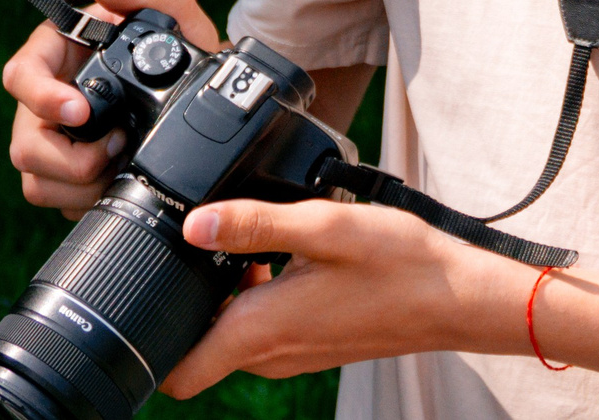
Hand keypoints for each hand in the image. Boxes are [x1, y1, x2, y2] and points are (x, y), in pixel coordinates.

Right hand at [1, 0, 224, 217]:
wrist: (204, 93)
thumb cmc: (177, 43)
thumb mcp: (172, 11)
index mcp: (57, 55)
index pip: (20, 76)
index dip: (42, 98)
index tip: (81, 111)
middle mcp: (47, 101)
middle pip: (25, 142)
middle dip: (70, 158)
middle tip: (118, 146)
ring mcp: (54, 143)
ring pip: (37, 180)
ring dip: (81, 183)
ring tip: (123, 161)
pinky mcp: (67, 179)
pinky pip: (59, 202)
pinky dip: (88, 200)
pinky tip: (118, 181)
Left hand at [159, 197, 523, 398]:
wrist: (458, 297)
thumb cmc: (402, 264)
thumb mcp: (326, 227)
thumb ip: (256, 224)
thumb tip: (194, 224)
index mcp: (263, 329)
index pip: (180, 373)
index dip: (148, 345)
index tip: (141, 297)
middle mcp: (271, 353)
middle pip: (198, 348)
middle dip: (185, 304)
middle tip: (194, 247)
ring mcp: (293, 353)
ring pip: (230, 336)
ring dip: (222, 298)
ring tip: (242, 244)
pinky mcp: (311, 343)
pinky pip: (261, 329)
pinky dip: (253, 299)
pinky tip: (278, 256)